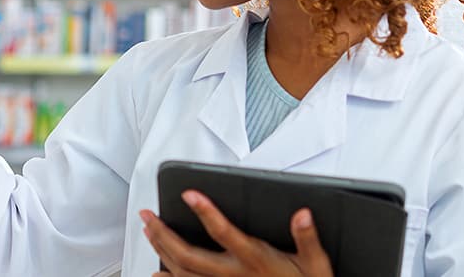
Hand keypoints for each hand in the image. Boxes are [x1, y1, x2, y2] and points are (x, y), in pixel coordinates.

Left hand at [140, 191, 331, 276]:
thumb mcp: (316, 264)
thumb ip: (307, 238)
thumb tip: (303, 215)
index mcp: (254, 260)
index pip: (224, 232)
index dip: (205, 211)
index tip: (189, 194)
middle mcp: (233, 275)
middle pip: (189, 254)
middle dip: (164, 233)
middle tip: (148, 214)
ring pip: (182, 272)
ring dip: (161, 250)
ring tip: (148, 230)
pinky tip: (156, 271)